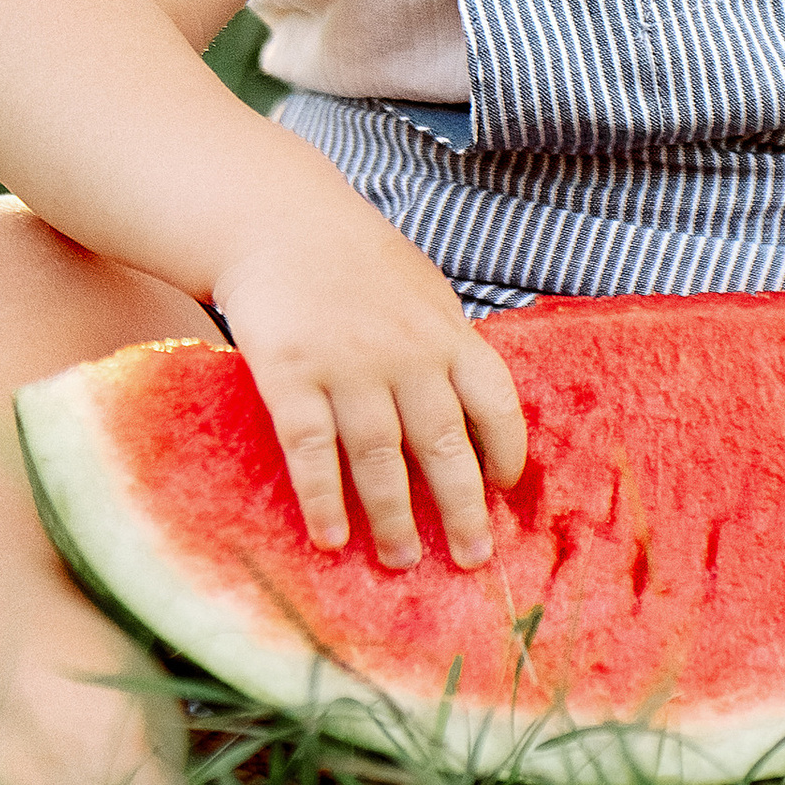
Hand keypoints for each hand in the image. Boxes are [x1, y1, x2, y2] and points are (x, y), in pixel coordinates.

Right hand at [210, 213, 527, 568]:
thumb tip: (479, 415)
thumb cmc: (359, 262)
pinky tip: (332, 538)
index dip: (505, 452)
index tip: (504, 491)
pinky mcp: (291, 376)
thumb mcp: (425, 292)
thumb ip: (449, 348)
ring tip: (403, 562)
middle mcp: (406, 355)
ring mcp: (348, 367)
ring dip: (394, 518)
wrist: (279, 222)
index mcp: (447, 333)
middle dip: (462, 508)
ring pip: (380, 459)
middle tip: (473, 557)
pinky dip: (324, 499)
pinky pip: (312, 451)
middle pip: (443, 445)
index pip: (495, 402)